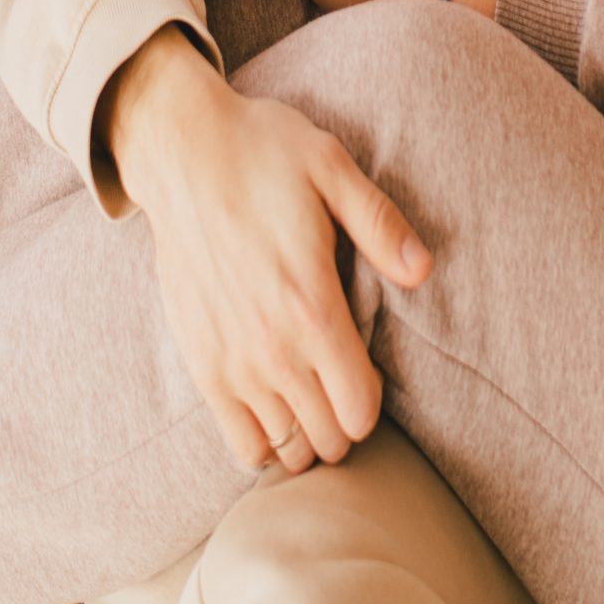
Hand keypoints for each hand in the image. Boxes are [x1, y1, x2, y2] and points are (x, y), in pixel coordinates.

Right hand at [102, 30, 431, 473]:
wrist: (181, 153)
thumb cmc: (262, 155)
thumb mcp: (332, 169)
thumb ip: (381, 225)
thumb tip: (423, 270)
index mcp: (312, 307)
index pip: (360, 409)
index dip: (373, 398)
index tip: (367, 369)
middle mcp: (271, 350)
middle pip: (328, 439)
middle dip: (345, 420)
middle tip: (342, 383)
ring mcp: (230, 364)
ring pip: (287, 450)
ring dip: (308, 433)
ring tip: (312, 396)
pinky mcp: (200, 364)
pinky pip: (241, 443)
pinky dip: (265, 440)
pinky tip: (276, 405)